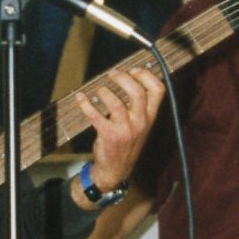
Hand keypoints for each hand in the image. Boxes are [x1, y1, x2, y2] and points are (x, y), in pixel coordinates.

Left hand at [74, 66, 164, 199]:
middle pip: (137, 93)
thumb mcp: (140, 125)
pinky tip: (80, 98)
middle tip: (112, 74)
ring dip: (104, 92)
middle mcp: (141, 122)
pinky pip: (95, 115)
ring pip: (116, 103)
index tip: (134, 69)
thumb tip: (127, 78)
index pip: (158, 90)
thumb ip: (139, 105)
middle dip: (123, 78)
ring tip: (98, 89)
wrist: (117, 168)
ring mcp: (125, 130)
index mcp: (150, 117)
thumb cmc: (127, 142)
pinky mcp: (109, 135)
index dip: (146, 75)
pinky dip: (85, 104)